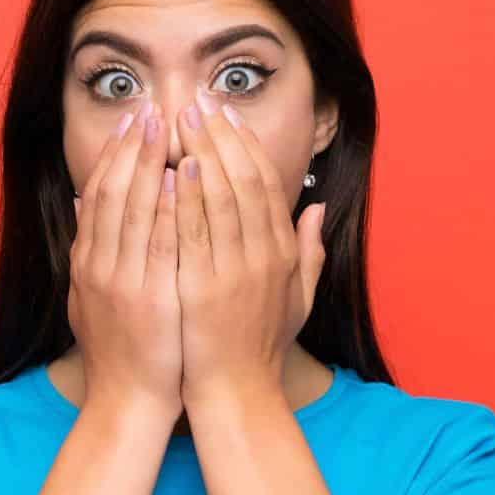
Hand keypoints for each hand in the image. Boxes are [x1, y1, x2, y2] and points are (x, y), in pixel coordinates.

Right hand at [69, 100, 184, 418]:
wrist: (127, 401)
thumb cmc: (121, 350)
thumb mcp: (90, 296)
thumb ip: (89, 248)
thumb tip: (82, 202)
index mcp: (88, 261)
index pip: (99, 194)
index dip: (115, 154)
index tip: (132, 120)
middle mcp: (99, 265)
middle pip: (113, 192)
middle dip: (132, 146)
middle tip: (150, 106)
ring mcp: (122, 280)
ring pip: (133, 208)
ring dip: (149, 163)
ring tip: (166, 124)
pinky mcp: (148, 298)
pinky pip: (159, 243)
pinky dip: (167, 207)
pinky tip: (180, 176)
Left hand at [173, 86, 328, 407]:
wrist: (237, 394)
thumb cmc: (258, 346)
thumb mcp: (296, 297)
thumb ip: (309, 251)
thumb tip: (317, 208)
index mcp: (282, 253)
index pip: (266, 184)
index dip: (245, 144)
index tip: (226, 114)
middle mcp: (264, 256)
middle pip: (245, 180)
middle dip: (221, 136)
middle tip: (198, 100)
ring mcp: (236, 272)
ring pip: (222, 199)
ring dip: (202, 154)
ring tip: (181, 118)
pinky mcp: (206, 289)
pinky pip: (196, 234)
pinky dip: (188, 199)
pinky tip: (177, 169)